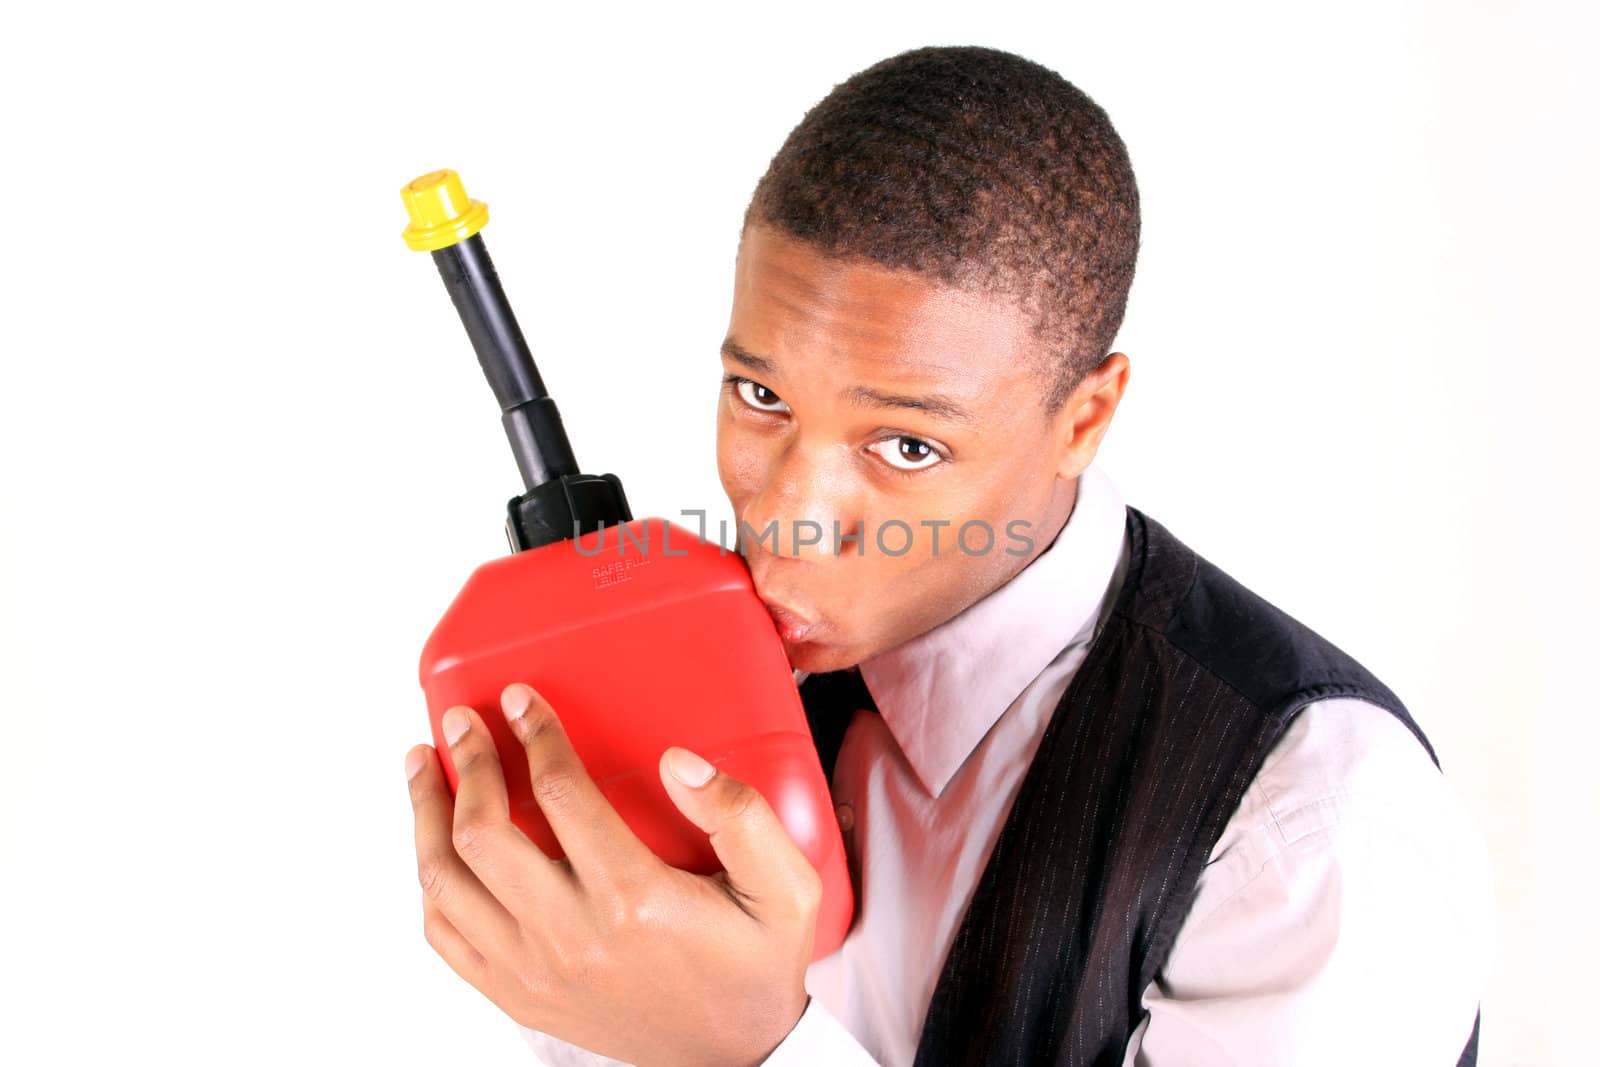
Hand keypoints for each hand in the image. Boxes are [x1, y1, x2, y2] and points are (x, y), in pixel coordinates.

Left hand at [404, 682, 820, 1066]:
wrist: (738, 1059)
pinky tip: (436, 848)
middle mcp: (571, 937)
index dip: (534, 735)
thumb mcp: (784, 888)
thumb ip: (741, 814)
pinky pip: (447, 938)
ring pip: (445, 884)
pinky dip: (430, 885)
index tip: (521, 700)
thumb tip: (677, 762)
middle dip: (466, 764)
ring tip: (424, 768)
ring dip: (426, 816)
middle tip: (461, 722)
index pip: (559, 795)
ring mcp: (536, 972)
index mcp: (633, 900)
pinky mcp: (520, 996)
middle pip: (481, 835)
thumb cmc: (756, 968)